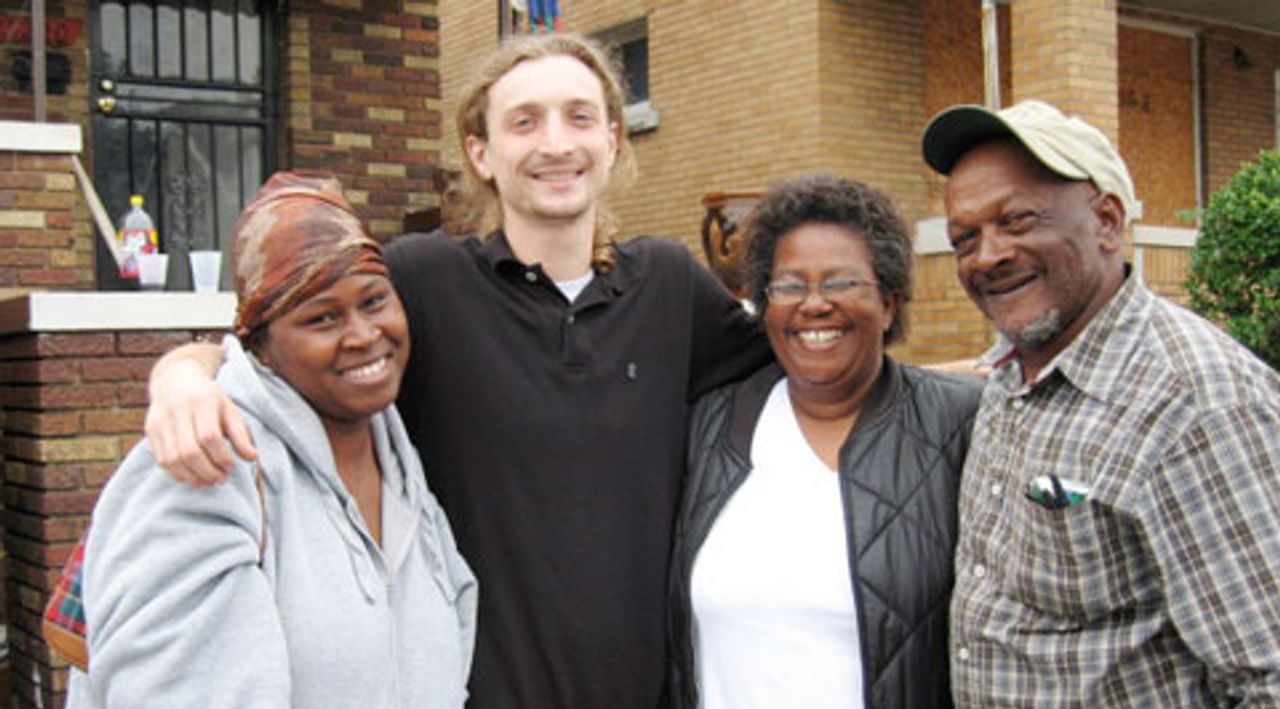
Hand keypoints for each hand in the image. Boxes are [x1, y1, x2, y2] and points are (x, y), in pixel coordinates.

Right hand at [145, 345, 256, 486]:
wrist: (175, 380)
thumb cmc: (208, 398)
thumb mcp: (229, 409)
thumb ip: (240, 434)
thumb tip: (252, 457)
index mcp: (201, 400)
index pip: (209, 436)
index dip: (221, 456)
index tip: (232, 467)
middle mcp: (177, 410)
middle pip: (189, 451)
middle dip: (208, 471)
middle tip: (222, 479)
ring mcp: (160, 421)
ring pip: (173, 459)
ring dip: (193, 477)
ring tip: (210, 482)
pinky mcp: (150, 431)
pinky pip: (162, 461)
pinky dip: (179, 475)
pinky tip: (194, 478)